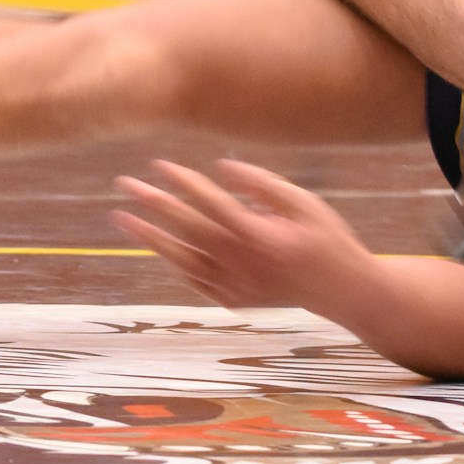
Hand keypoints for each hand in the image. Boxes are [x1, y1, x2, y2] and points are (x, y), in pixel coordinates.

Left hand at [111, 159, 373, 310]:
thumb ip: (263, 184)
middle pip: (186, 227)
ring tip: (122, 218)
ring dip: (149, 237)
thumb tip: (223, 167)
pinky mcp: (232, 300)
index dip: (182, 180)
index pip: (209, 201)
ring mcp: (233, 285)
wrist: (342, 292)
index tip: (158, 164)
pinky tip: (157, 245)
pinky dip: (173, 261)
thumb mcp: (305, 203)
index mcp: (258, 234)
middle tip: (123, 184)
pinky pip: (192, 279)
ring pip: (180, 258)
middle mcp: (240, 262)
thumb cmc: (326, 238)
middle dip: (153, 203)